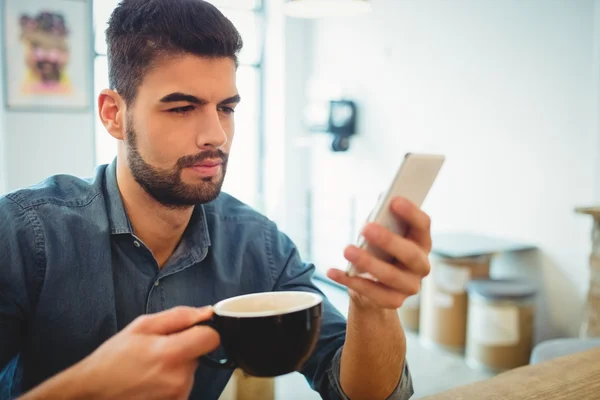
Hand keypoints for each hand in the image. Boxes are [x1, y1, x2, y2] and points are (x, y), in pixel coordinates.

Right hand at [21, 306, 219, 399]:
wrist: (93, 393)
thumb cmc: (113, 359)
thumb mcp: (142, 326)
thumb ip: (179, 316)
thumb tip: (207, 312)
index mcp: (172, 355)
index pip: (212, 338)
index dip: (201, 331)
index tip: (188, 332)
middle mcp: (179, 379)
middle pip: (199, 354)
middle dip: (183, 348)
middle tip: (156, 351)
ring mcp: (178, 396)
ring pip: (190, 370)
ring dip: (176, 366)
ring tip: (150, 367)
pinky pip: (182, 385)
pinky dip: (171, 381)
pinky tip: (151, 380)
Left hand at [327, 197, 431, 309]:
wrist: (375, 286)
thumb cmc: (380, 250)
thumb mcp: (382, 232)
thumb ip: (383, 218)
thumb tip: (381, 200)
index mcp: (421, 242)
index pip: (423, 225)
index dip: (411, 212)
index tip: (394, 200)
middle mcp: (421, 265)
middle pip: (409, 253)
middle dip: (388, 240)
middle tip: (366, 228)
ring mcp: (410, 285)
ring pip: (390, 276)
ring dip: (367, 262)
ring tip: (347, 250)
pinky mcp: (394, 301)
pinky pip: (371, 292)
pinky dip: (350, 281)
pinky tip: (333, 271)